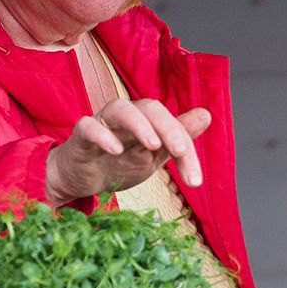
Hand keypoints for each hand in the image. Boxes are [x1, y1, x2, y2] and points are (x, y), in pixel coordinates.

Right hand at [45, 98, 211, 205]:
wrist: (82, 179)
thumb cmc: (119, 163)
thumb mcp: (154, 155)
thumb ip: (177, 137)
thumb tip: (206, 115)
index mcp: (146, 120)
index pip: (171, 124)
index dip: (186, 149)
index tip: (194, 179)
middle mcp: (126, 116)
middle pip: (149, 108)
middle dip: (169, 128)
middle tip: (181, 152)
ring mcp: (102, 123)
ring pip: (120, 109)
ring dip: (139, 125)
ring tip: (152, 145)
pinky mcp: (80, 137)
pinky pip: (88, 126)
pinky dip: (102, 135)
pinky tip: (116, 149)